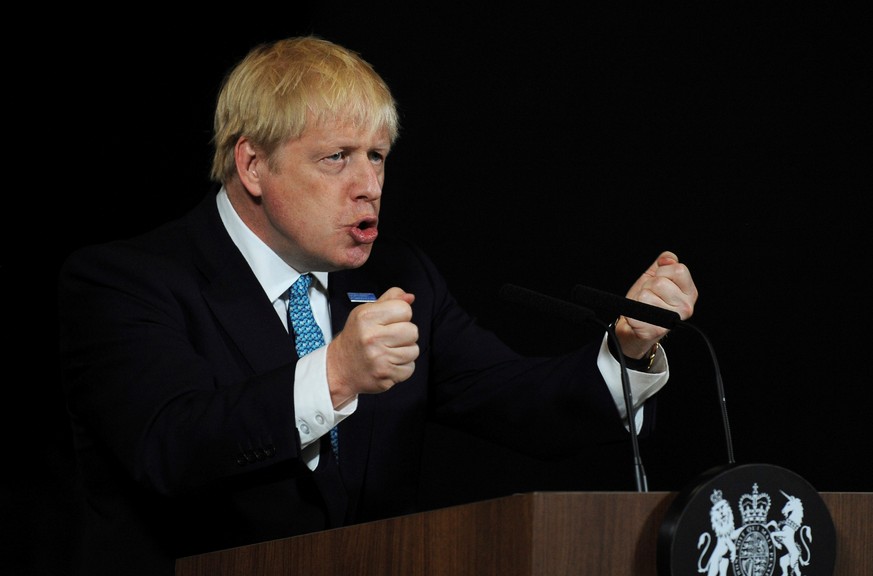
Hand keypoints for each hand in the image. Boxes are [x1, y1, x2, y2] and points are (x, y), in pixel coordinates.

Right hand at [326, 287, 418, 405]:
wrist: (340, 368)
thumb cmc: (356, 339)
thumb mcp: (365, 313)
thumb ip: (389, 300)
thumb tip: (409, 297)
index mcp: (367, 317)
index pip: (404, 309)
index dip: (401, 315)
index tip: (390, 322)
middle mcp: (372, 337)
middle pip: (412, 330)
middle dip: (405, 335)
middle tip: (390, 339)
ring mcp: (379, 357)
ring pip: (414, 350)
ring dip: (405, 351)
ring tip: (388, 351)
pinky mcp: (385, 374)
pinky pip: (410, 367)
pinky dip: (403, 367)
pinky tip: (388, 363)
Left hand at [615, 251, 697, 357]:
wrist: (636, 322)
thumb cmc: (649, 298)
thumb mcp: (657, 275)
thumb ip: (665, 262)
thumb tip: (668, 258)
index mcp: (690, 292)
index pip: (679, 270)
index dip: (663, 271)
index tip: (660, 279)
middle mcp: (685, 307)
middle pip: (659, 283)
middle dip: (649, 285)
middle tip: (650, 295)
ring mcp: (671, 320)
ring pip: (645, 296)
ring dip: (639, 297)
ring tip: (645, 305)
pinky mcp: (655, 330)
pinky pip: (636, 310)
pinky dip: (632, 310)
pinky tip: (639, 315)